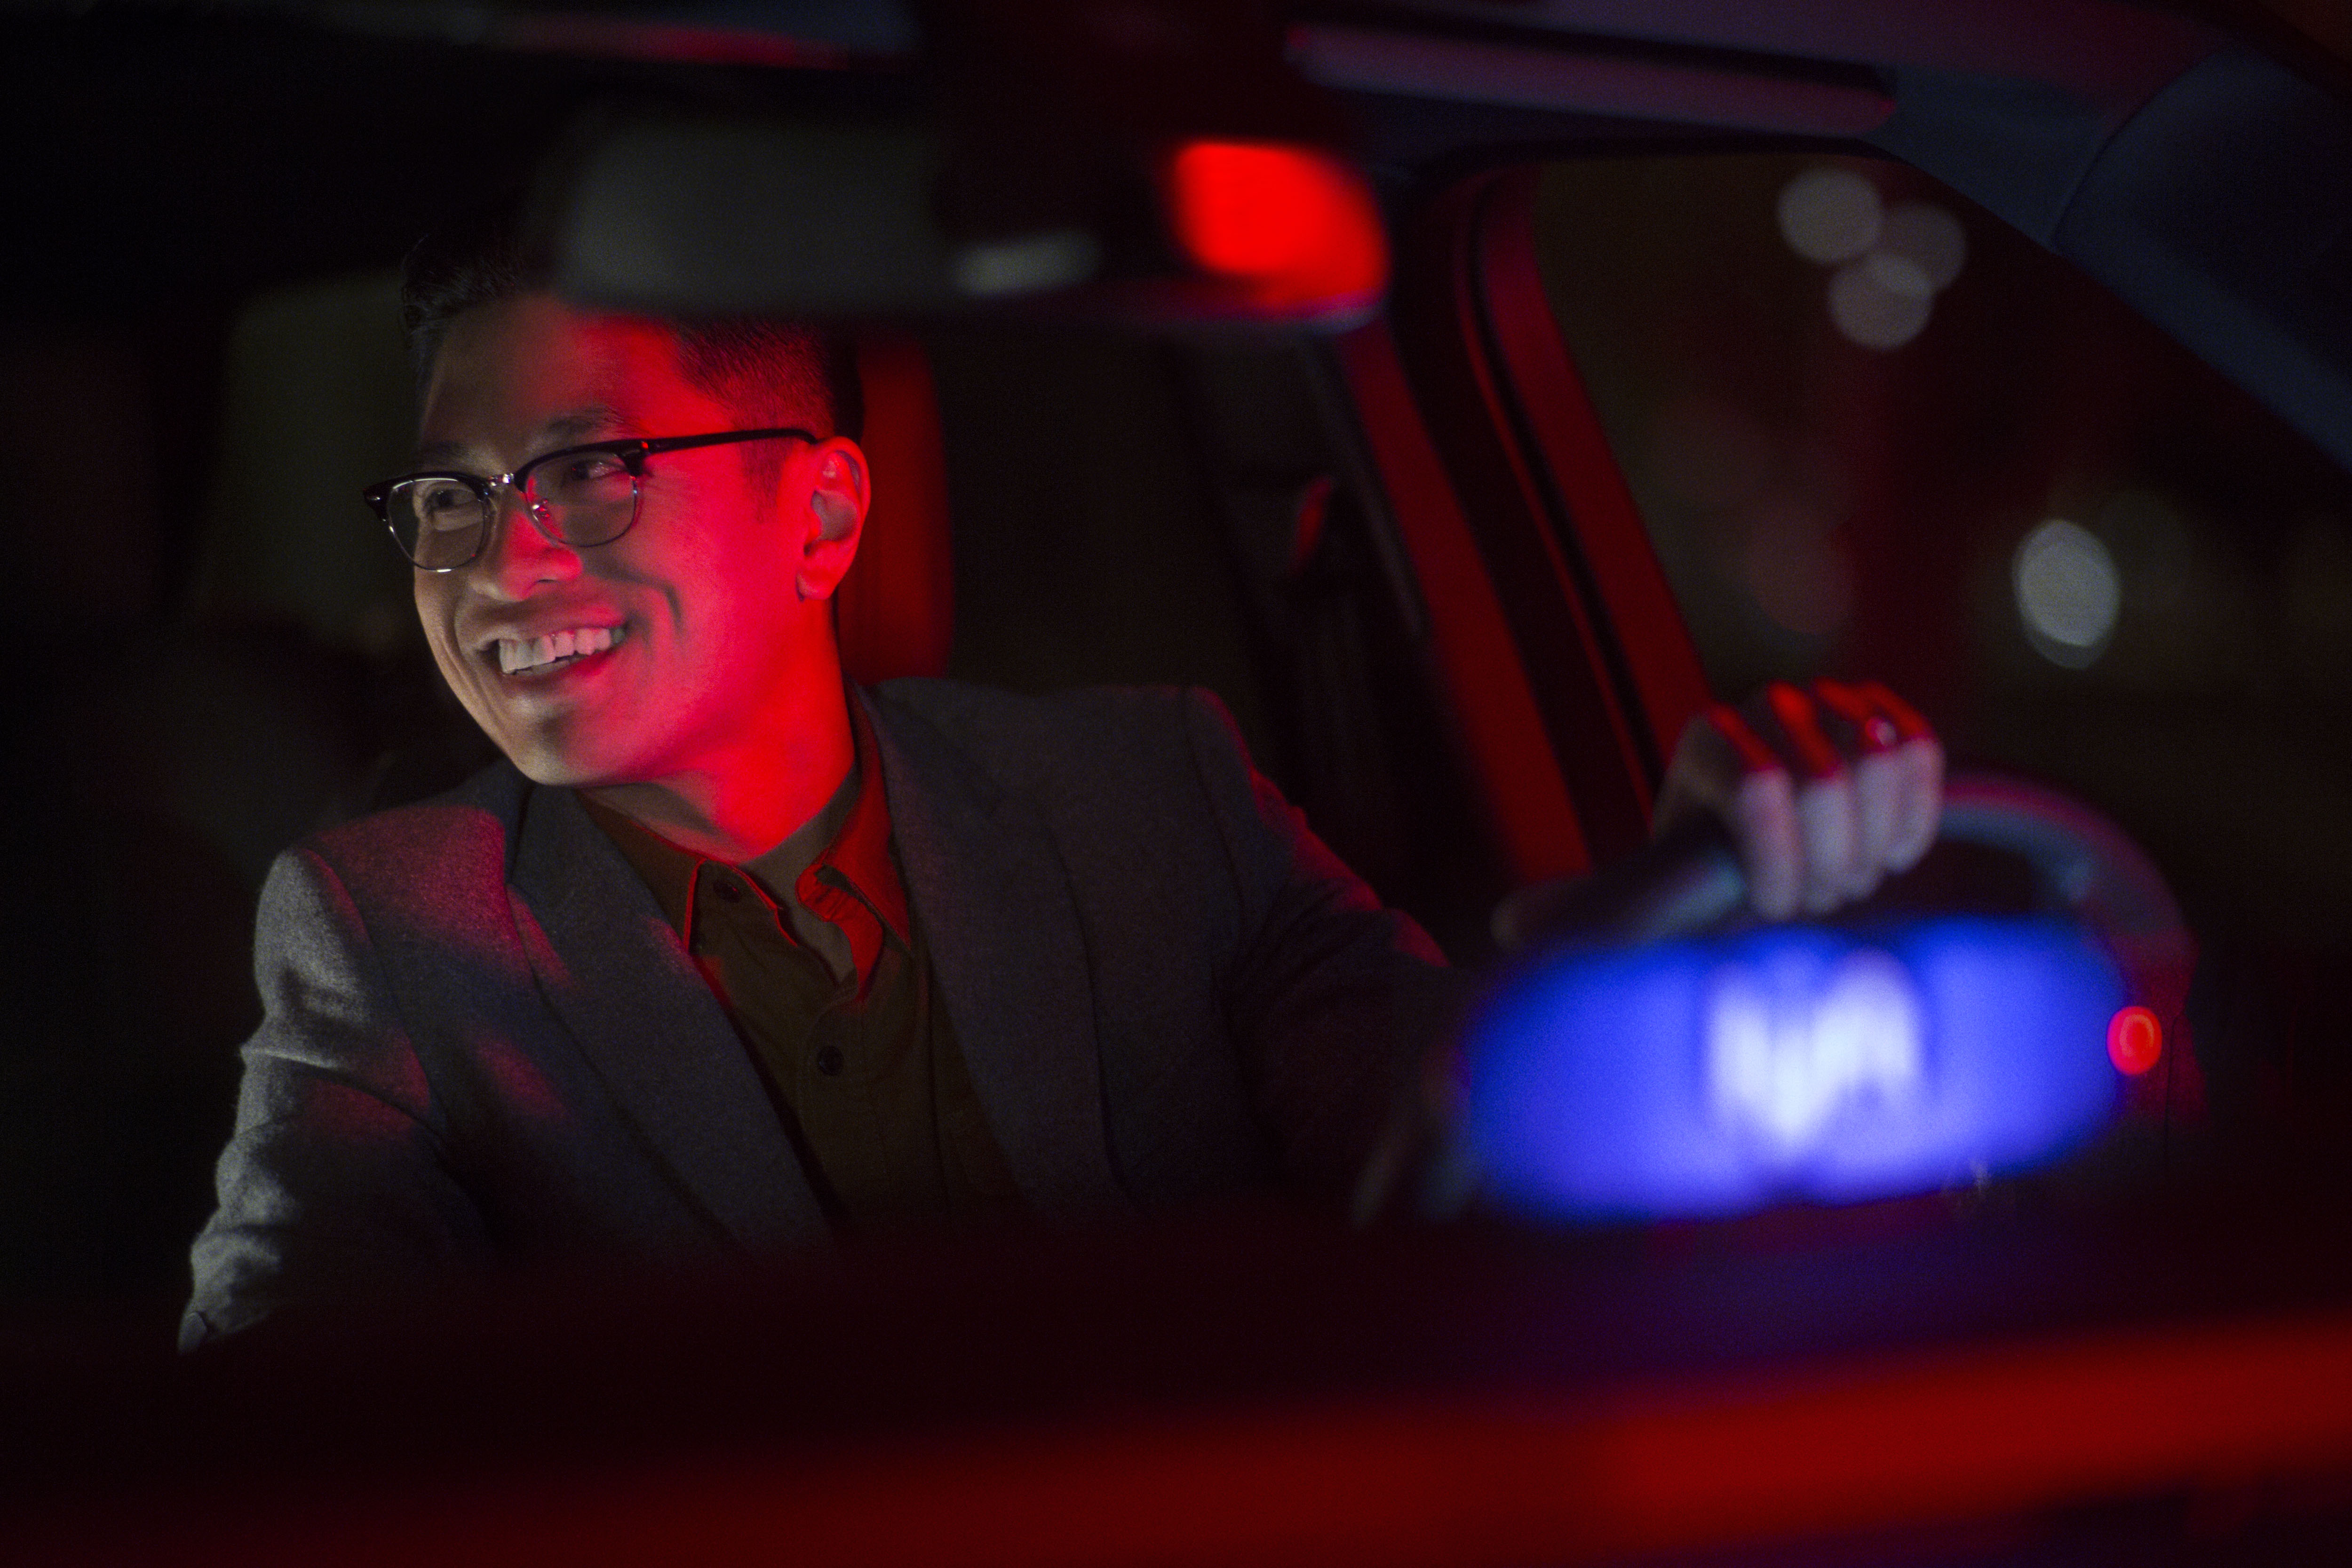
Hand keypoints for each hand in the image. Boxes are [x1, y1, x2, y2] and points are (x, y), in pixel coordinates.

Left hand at [1653, 680, 1941, 919]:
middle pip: (1825, 783)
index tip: (1777, 909)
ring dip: (1873, 844)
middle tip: (1819, 900)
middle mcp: (1766, 706)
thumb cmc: (1712, 866)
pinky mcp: (1880, 709)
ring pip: (1879, 762)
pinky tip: (1891, 854)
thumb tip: (1716, 907)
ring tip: (1849, 881)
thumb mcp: (1685, 879)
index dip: (1780, 864)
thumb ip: (1687, 888)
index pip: (1758, 791)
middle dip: (1832, 863)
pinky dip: (1916, 814)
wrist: (1745, 831)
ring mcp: (1827, 699)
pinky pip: (1920, 749)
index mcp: (1707, 742)